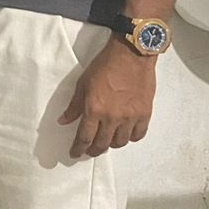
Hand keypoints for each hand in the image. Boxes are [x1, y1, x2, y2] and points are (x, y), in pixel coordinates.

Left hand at [58, 33, 156, 158]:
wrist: (131, 55)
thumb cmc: (105, 66)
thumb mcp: (83, 84)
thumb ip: (74, 105)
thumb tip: (64, 120)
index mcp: (94, 110)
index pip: (84, 137)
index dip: (78, 148)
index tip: (74, 153)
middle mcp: (112, 118)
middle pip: (102, 143)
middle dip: (93, 150)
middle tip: (89, 151)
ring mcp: (130, 117)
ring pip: (120, 142)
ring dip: (111, 144)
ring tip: (106, 140)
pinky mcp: (144, 114)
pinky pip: (138, 135)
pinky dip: (130, 137)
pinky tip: (125, 134)